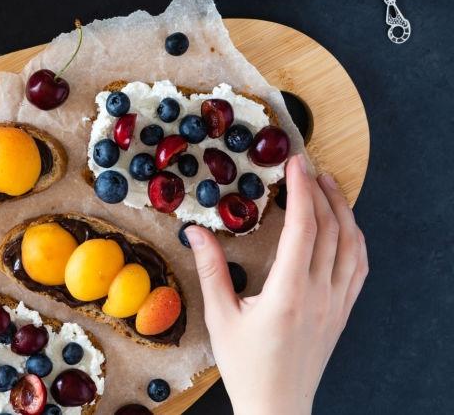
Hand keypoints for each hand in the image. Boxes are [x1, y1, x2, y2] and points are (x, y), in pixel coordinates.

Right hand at [185, 155, 367, 414]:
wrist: (277, 406)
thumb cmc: (246, 366)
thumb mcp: (219, 316)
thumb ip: (210, 269)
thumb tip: (196, 231)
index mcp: (289, 293)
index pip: (304, 228)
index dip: (301, 191)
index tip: (295, 164)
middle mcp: (320, 295)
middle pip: (332, 229)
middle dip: (322, 191)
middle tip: (307, 166)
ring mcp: (337, 304)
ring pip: (353, 245)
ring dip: (342, 210)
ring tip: (328, 185)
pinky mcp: (343, 312)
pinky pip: (358, 267)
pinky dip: (354, 238)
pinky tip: (344, 226)